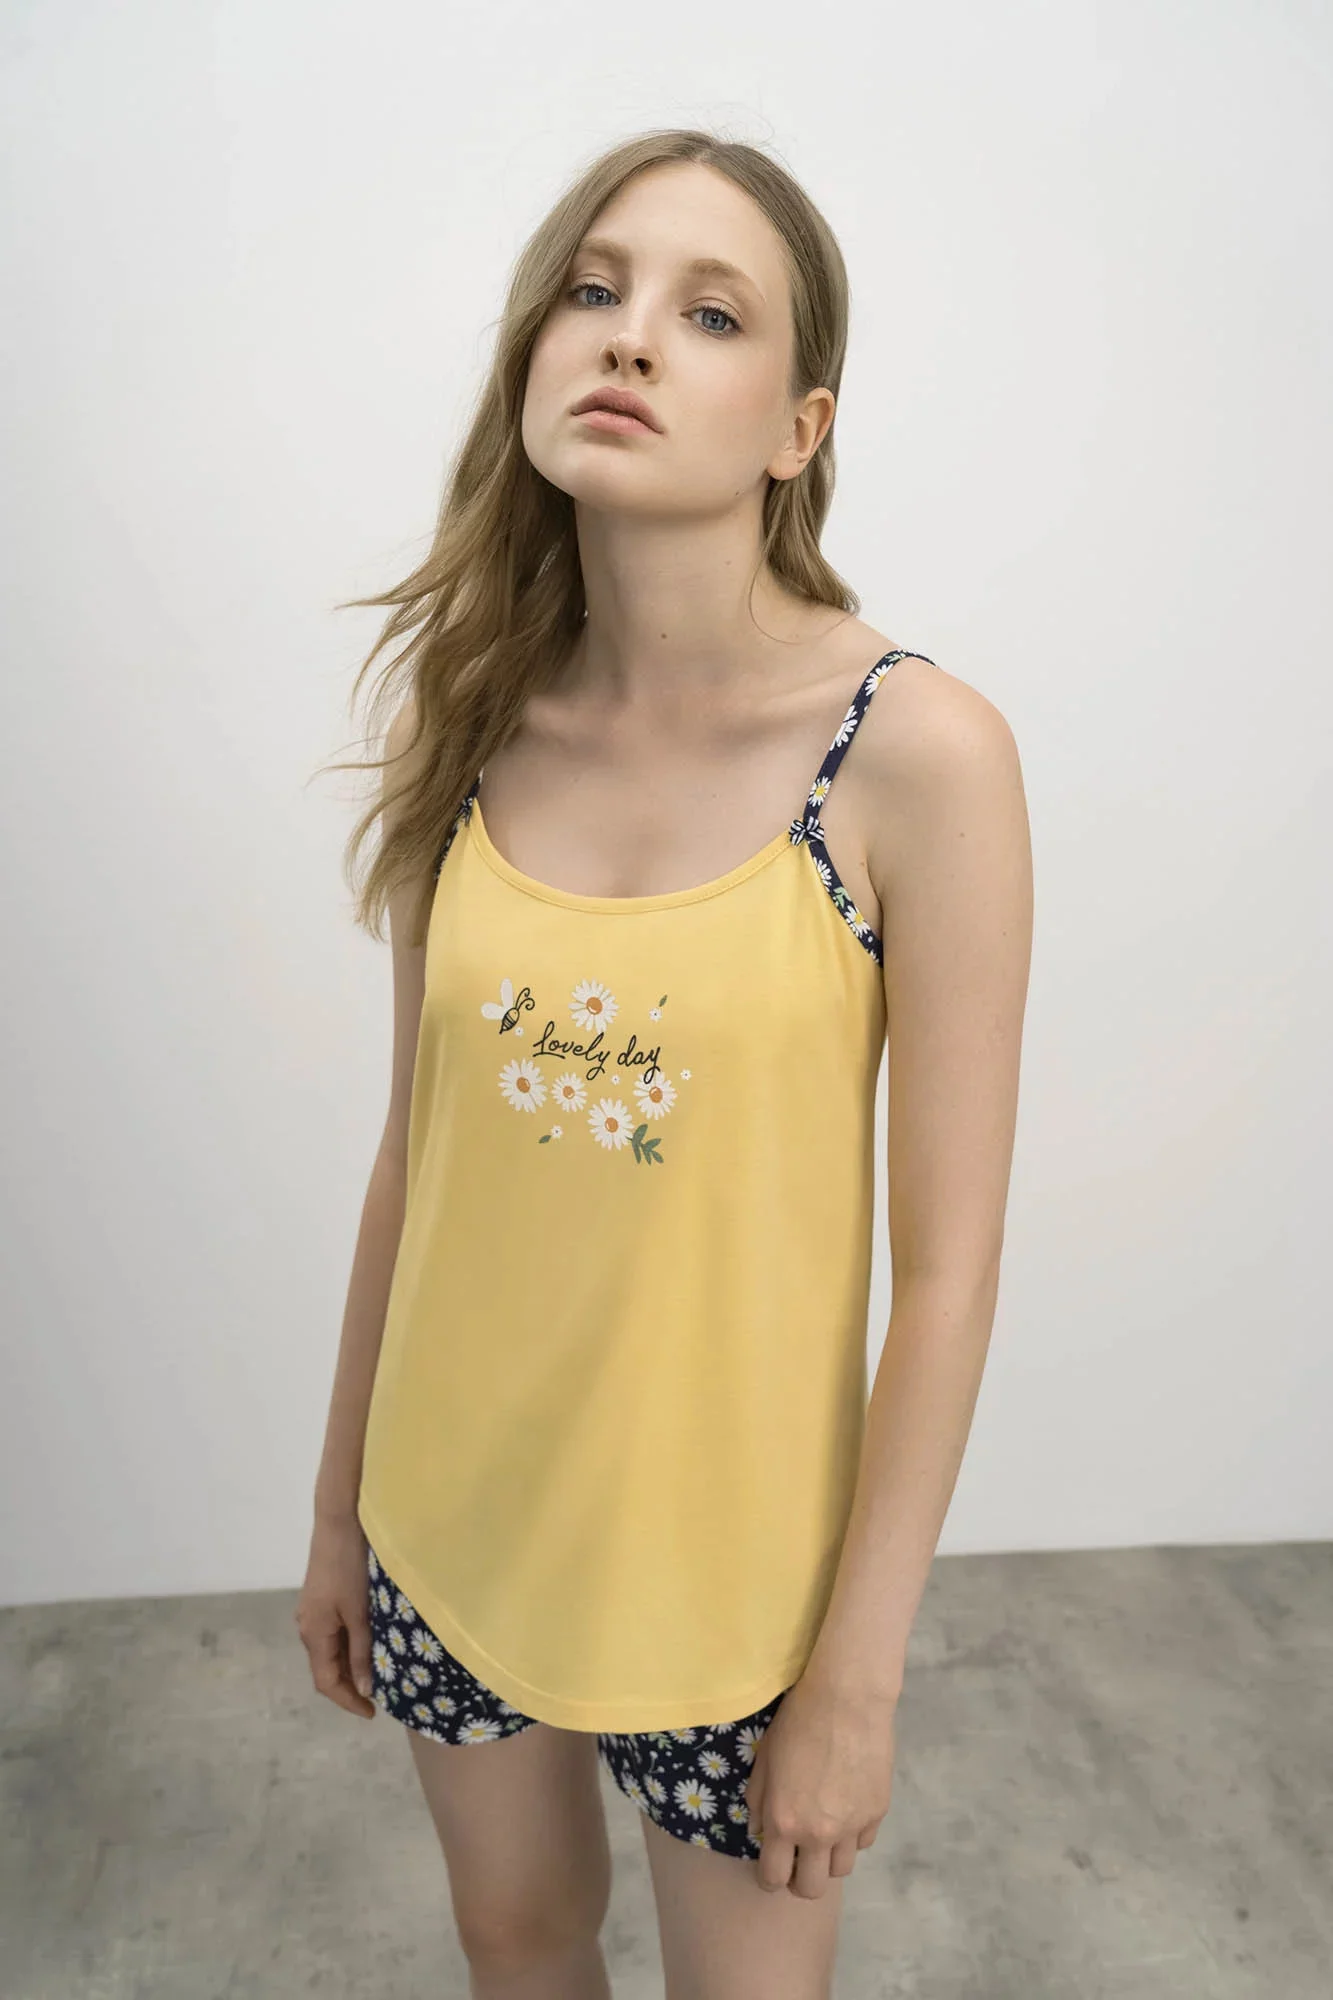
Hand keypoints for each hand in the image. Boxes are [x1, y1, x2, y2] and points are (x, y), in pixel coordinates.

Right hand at [294, 1511, 377, 1719]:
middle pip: (325, 1668)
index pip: (326, 1682)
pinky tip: (368, 1644)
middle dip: (350, 1686)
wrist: (339, 1521)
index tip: (373, 1713)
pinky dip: (349, 1646)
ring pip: (330, 1651)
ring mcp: (312, 1611)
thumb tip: (365, 1688)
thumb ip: (362, 1651)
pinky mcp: (320, 1598)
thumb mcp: (360, 1612)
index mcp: (313, 1633)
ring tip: (378, 1673)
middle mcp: (307, 1626)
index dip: (348, 1701)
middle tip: (380, 1696)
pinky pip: (333, 1633)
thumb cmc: (350, 1567)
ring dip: (350, 1666)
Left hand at [744, 1671, 896, 1897]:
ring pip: (841, 1870)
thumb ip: (757, 1800)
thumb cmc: (798, 1721)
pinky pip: (863, 1842)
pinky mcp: (877, 1813)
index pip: (773, 1878)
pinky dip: (853, 1835)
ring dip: (828, 1858)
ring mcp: (852, 1827)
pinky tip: (846, 1810)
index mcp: (784, 1822)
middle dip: (800, 1879)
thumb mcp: (764, 1758)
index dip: (769, 1878)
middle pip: (810, 1888)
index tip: (771, 1867)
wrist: (847, 1699)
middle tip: (798, 1858)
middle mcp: (819, 1834)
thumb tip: (759, 1829)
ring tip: (824, 1832)